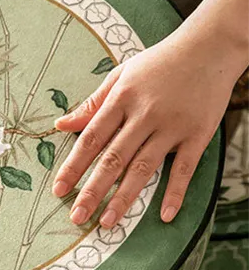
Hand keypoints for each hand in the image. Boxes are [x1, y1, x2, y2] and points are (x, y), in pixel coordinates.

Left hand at [51, 32, 235, 228]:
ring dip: (124, 197)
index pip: (90, 139)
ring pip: (143, 168)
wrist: (210, 47)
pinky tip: (165, 215)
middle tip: (77, 216)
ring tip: (107, 222)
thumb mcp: (121, 75)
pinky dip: (175, 193)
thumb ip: (92, 103)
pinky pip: (185, 169)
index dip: (73, 166)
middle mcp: (144, 114)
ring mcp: (172, 126)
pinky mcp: (198, 134)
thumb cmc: (160, 62)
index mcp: (121, 99)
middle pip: (113, 159)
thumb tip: (60, 125)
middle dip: (92, 190)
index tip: (58, 189)